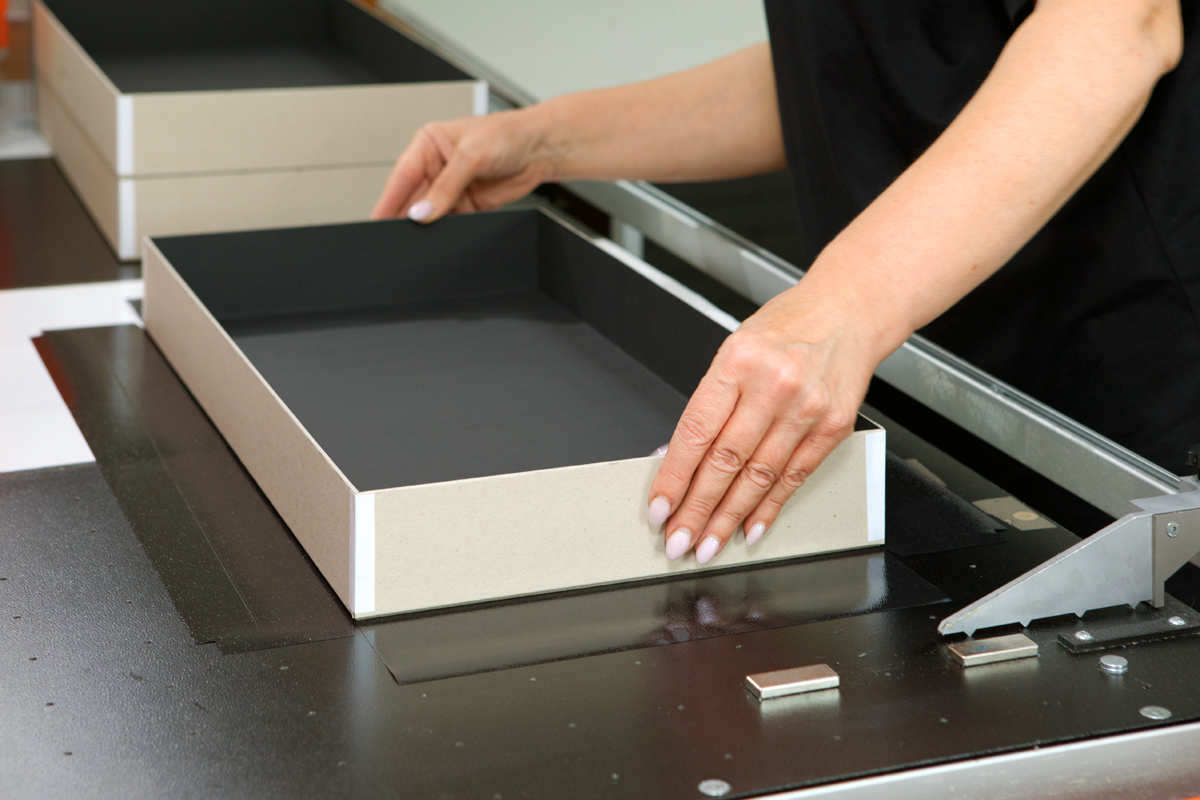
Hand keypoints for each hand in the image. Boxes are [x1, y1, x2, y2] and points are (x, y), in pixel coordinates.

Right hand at [372, 109, 559, 222]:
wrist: (540, 149)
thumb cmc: (508, 135)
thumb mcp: (472, 155)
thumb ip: (446, 186)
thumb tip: (423, 212)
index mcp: (428, 144)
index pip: (402, 175)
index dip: (389, 200)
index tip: (377, 220)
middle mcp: (436, 166)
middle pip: (412, 198)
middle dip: (406, 217)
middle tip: (397, 236)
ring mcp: (450, 188)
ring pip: (428, 214)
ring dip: (425, 227)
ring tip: (419, 239)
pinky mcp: (465, 205)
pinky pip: (448, 223)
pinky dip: (444, 232)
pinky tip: (441, 238)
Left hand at [647, 273, 903, 563]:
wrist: (847, 311)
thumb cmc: (785, 328)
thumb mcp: (735, 349)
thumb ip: (709, 401)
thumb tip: (674, 457)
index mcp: (737, 360)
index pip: (696, 432)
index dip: (674, 477)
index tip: (659, 508)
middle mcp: (772, 385)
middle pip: (726, 461)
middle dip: (697, 509)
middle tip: (678, 539)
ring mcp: (806, 408)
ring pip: (759, 477)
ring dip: (729, 517)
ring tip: (708, 543)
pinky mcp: (832, 427)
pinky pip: (794, 477)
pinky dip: (769, 508)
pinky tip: (750, 528)